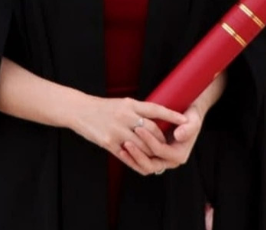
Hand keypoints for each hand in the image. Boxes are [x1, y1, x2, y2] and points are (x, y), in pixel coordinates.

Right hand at [68, 96, 187, 176]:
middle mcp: (125, 116)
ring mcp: (116, 130)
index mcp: (130, 105)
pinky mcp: (108, 142)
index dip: (171, 115)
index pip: (155, 109)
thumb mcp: (123, 103)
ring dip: (150, 151)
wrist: (80, 111)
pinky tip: (141, 161)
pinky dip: (135, 159)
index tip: (185, 119)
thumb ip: (139, 111)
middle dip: (160, 138)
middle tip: (167, 143)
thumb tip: (156, 118)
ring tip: (157, 153)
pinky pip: (126, 154)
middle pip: (150, 130)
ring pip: (140, 144)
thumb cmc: (104, 107)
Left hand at [123, 103, 203, 174]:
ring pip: (143, 167)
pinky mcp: (153, 158)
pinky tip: (122, 150)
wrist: (187, 117)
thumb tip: (179, 135)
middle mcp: (169, 161)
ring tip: (123, 146)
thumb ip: (189, 128)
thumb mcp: (194, 121)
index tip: (139, 128)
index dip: (150, 141)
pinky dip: (131, 159)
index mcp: (179, 155)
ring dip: (132, 158)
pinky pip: (140, 164)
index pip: (160, 151)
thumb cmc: (191, 118)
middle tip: (127, 141)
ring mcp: (160, 161)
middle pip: (150, 165)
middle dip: (138, 154)